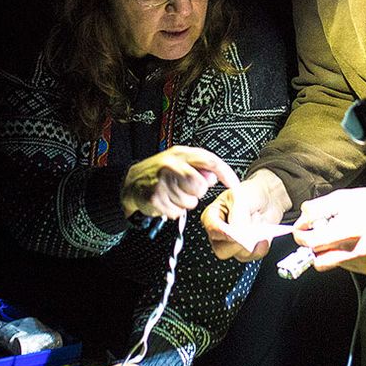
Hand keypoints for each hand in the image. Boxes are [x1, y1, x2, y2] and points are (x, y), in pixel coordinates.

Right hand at [121, 146, 239, 219]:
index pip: (210, 161)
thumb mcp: (180, 163)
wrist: (131, 182)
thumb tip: (214, 177)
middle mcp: (171, 164)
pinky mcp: (155, 197)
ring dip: (184, 203)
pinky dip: (173, 210)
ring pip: (189, 202)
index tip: (234, 185)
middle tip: (185, 189)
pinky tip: (164, 201)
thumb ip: (199, 168)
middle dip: (196, 192)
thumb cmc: (160, 173)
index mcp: (181, 153)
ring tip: (172, 194)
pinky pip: (176, 211)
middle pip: (200, 186)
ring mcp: (162, 181)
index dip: (225, 173)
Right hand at [201, 169, 291, 261]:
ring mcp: (234, 242)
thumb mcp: (241, 198)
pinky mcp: (248, 248)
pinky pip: (253, 256)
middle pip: (222, 249)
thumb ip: (238, 216)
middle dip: (238, 242)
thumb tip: (238, 233)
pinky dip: (261, 248)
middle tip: (249, 233)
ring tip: (258, 226)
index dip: (223, 233)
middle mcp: (221, 232)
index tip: (235, 233)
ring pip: (239, 254)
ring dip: (252, 243)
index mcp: (213, 216)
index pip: (212, 229)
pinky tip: (263, 237)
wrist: (268, 196)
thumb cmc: (250, 193)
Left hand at [292, 184, 365, 274]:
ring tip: (341, 234)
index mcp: (350, 230)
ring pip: (331, 264)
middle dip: (313, 248)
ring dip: (329, 251)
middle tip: (317, 234)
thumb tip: (300, 222)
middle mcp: (359, 251)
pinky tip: (352, 242)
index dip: (301, 237)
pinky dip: (342, 255)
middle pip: (319, 260)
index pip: (313, 244)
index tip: (299, 231)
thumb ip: (316, 209)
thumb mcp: (341, 197)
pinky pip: (345, 266)